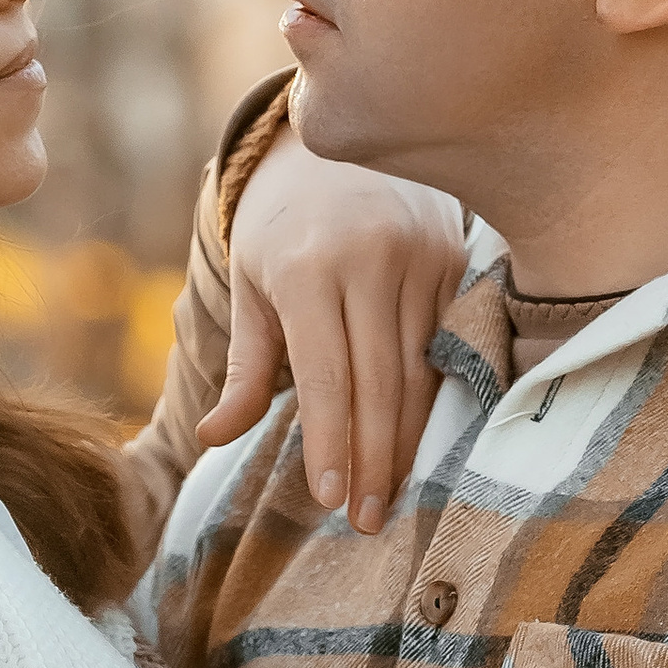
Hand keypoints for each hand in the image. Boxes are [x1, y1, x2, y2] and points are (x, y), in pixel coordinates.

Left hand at [198, 122, 465, 535]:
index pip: (325, 375)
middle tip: (365, 521)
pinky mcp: (457, 262)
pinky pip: (448, 348)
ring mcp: (422, 258)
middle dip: (372, 460)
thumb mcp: (250, 286)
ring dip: (408, 442)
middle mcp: (372, 260)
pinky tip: (423, 446)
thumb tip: (211, 439)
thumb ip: (243, 367)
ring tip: (390, 496)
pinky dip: (434, 402)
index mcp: (309, 267)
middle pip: (379, 384)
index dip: (330, 442)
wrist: (337, 147)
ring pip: (421, 372)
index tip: (330, 498)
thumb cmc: (281, 226)